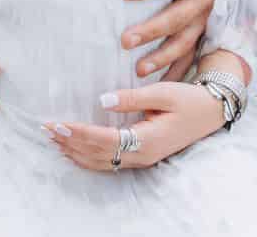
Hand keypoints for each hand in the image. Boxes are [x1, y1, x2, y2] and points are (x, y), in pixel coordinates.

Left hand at [44, 82, 225, 169]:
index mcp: (147, 140)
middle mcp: (142, 155)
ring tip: (53, 139)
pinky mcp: (142, 156)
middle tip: (45, 129)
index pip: (105, 139)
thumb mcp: (162, 93)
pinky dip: (88, 158)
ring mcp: (142, 159)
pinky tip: (74, 152)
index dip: (79, 133)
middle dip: (70, 142)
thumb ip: (132, 97)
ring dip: (76, 151)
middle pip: (98, 154)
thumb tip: (102, 101)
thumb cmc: (188, 100)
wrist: (211, 112)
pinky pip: (110, 162)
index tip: (58, 123)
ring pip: (102, 161)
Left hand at [119, 0, 226, 80]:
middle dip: (152, 31)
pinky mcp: (207, 32)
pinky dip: (178, 71)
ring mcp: (208, 20)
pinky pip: (193, 55)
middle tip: (125, 40)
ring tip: (138, 71)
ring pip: (186, 44)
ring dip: (163, 58)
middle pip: (177, 19)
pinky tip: (157, 86)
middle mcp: (206, 0)